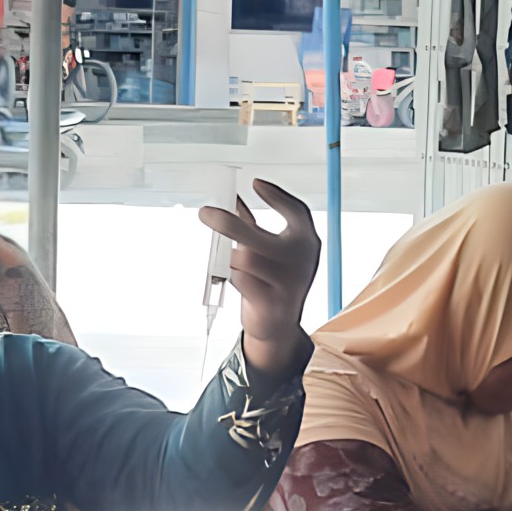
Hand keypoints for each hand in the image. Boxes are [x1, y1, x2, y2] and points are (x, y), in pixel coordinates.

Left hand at [201, 179, 320, 379]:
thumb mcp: (269, 250)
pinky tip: (239, 282)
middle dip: (227, 223)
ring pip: (245, 260)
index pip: (297, 211)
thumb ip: (251, 224)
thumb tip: (232, 197)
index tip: (255, 183)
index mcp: (306, 243)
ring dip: (232, 260)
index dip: (277, 196)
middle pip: (259, 235)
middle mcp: (301, 261)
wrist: (278, 326)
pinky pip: (241, 281)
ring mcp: (289, 284)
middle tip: (205, 213)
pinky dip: (233, 278)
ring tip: (235, 265)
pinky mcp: (272, 303)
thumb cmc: (274, 282)